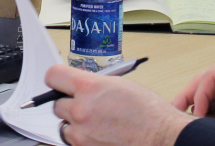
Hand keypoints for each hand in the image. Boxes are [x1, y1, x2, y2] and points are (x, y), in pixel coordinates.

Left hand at [47, 65, 192, 145]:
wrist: (161, 137)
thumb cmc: (149, 112)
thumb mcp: (120, 84)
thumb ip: (94, 84)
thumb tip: (80, 85)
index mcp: (89, 87)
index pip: (53, 76)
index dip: (56, 78)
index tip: (59, 82)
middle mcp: (81, 110)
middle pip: (56, 103)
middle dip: (69, 103)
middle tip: (86, 105)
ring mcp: (81, 134)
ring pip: (63, 125)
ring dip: (74, 123)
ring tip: (96, 123)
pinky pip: (72, 141)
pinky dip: (81, 138)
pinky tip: (98, 134)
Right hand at [175, 52, 214, 130]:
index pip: (211, 76)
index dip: (199, 93)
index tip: (196, 111)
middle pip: (206, 85)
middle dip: (191, 98)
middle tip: (176, 112)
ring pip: (212, 97)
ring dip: (201, 108)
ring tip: (188, 121)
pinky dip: (213, 115)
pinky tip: (206, 124)